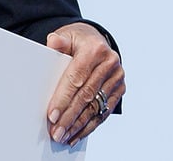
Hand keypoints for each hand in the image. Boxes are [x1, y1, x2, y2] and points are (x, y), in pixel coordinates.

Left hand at [45, 22, 124, 145]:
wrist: (95, 40)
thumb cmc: (76, 41)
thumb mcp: (66, 36)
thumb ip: (58, 41)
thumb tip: (53, 43)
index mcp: (95, 49)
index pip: (76, 78)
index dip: (63, 98)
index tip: (52, 116)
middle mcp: (110, 63)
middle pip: (86, 96)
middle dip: (70, 117)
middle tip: (56, 132)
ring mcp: (117, 78)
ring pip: (96, 107)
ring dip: (79, 125)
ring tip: (64, 137)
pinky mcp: (120, 89)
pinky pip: (104, 111)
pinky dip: (90, 125)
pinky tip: (77, 134)